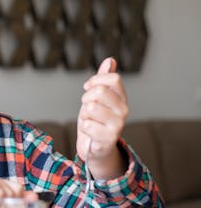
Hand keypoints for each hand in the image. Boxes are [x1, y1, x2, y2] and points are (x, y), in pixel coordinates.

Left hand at [76, 57, 128, 179]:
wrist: (95, 147)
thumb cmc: (95, 120)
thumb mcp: (97, 98)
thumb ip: (103, 80)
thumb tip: (110, 60)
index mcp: (121, 98)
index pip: (113, 79)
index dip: (96, 80)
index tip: (87, 86)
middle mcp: (123, 110)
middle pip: (100, 92)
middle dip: (86, 98)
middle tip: (87, 107)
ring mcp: (118, 125)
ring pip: (90, 108)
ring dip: (84, 115)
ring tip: (90, 121)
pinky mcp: (109, 138)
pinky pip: (87, 125)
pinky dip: (84, 128)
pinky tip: (90, 133)